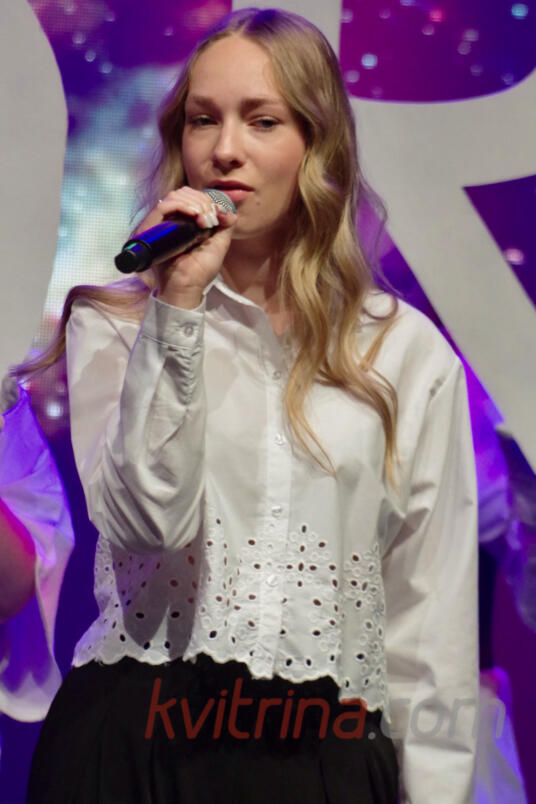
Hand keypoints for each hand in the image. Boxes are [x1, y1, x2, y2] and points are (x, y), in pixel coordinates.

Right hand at [137, 187, 236, 308]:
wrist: (185, 286)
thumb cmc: (200, 270)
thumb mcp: (219, 245)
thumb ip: (226, 226)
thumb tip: (225, 209)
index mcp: (188, 222)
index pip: (194, 197)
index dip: (207, 201)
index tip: (217, 218)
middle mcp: (174, 219)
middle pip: (185, 193)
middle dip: (203, 202)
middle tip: (210, 221)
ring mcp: (163, 222)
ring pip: (175, 196)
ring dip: (194, 204)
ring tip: (203, 221)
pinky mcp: (153, 227)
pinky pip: (164, 205)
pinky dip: (181, 205)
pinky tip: (194, 216)